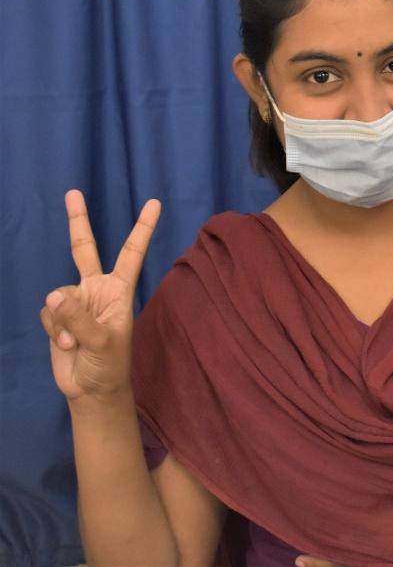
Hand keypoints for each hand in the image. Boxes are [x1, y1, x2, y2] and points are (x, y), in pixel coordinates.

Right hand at [40, 190, 160, 402]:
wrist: (90, 390)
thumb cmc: (109, 366)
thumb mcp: (101, 342)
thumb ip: (78, 319)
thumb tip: (54, 295)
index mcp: (119, 291)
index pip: (132, 253)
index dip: (142, 228)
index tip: (155, 202)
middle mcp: (97, 290)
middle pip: (84, 250)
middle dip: (78, 222)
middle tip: (73, 193)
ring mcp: (77, 302)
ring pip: (58, 295)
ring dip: (63, 322)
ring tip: (77, 343)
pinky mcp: (58, 316)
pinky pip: (48, 312)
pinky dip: (54, 329)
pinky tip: (66, 345)